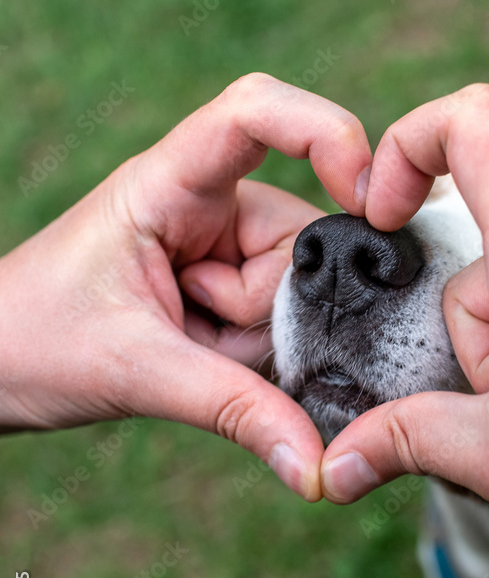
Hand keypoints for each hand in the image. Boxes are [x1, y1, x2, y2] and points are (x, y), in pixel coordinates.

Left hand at [0, 74, 371, 500]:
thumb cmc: (34, 342)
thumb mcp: (138, 372)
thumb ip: (235, 409)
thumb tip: (316, 464)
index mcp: (168, 183)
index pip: (254, 113)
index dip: (323, 132)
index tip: (366, 195)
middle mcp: (205, 200)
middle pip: (299, 234)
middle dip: (269, 307)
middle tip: (204, 337)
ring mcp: (220, 241)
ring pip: (297, 283)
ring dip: (259, 335)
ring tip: (193, 349)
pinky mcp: (226, 279)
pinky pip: (281, 312)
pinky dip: (257, 347)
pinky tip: (209, 358)